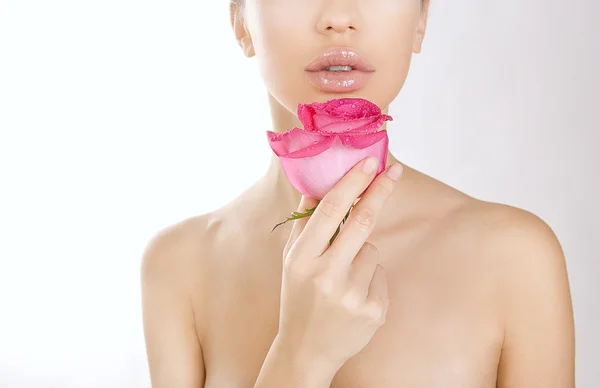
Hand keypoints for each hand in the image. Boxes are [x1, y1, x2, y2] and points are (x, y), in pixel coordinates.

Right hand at [276, 156, 403, 372]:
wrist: (306, 349)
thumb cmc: (298, 297)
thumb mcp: (291, 261)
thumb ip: (304, 224)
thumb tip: (316, 186)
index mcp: (302, 259)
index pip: (331, 210)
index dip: (353, 182)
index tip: (370, 161)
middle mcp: (327, 276)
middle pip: (363, 221)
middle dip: (380, 190)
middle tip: (394, 171)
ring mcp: (352, 295)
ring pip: (373, 249)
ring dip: (363, 253)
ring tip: (343, 278)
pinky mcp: (373, 311)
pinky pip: (381, 273)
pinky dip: (371, 277)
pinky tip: (354, 296)